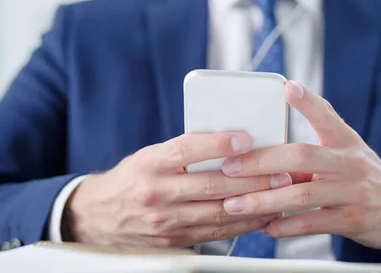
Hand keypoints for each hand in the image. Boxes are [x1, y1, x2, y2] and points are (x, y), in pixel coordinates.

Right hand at [64, 132, 291, 247]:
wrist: (98, 216)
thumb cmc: (133, 178)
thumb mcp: (151, 155)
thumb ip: (185, 150)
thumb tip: (231, 143)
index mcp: (151, 163)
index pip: (187, 150)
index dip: (218, 144)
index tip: (246, 139)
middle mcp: (157, 193)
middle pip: (211, 186)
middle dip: (252, 179)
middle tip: (281, 172)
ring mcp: (166, 221)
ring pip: (218, 213)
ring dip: (254, 204)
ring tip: (280, 194)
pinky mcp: (174, 240)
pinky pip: (215, 233)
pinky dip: (242, 224)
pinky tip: (261, 215)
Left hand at [221, 81, 380, 248]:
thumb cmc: (361, 174)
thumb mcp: (346, 148)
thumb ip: (313, 142)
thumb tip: (268, 139)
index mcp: (344, 140)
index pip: (326, 114)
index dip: (307, 101)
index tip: (287, 88)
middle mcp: (349, 163)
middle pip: (301, 157)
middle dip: (261, 162)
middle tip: (230, 167)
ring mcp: (352, 192)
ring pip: (302, 195)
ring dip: (264, 200)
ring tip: (237, 204)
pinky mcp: (352, 220)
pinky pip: (313, 223)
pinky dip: (285, 226)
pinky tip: (265, 226)